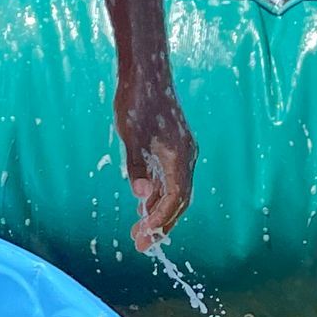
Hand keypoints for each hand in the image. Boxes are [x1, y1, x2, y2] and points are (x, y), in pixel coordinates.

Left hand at [114, 73, 196, 251]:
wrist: (145, 72)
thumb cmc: (136, 101)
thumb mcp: (130, 135)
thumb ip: (136, 166)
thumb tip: (140, 196)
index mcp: (180, 156)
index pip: (176, 198)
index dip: (160, 220)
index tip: (144, 236)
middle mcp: (186, 157)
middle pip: (179, 200)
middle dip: (161, 224)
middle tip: (140, 244)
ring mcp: (182, 152)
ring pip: (176, 191)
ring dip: (159, 211)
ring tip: (139, 231)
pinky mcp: (174, 147)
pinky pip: (171, 179)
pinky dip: (159, 195)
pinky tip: (143, 205)